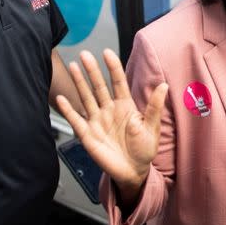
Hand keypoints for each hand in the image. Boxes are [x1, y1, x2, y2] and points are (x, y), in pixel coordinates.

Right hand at [55, 49, 167, 197]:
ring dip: (79, 83)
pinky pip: (76, 119)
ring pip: (86, 97)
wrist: (133, 171)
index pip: (118, 82)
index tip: (107, 52)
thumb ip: (154, 107)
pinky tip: (61, 98)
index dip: (113, 67)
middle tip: (85, 54)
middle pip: (99, 86)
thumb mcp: (151, 128)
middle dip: (92, 70)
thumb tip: (164, 85)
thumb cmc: (144, 149)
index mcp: (125, 105)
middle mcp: (109, 109)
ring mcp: (97, 121)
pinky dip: (68, 109)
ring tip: (73, 66)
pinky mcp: (88, 135)